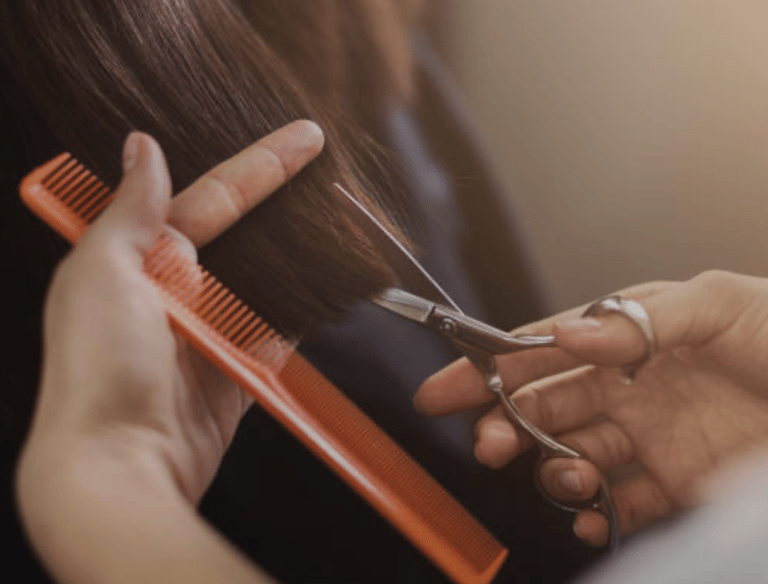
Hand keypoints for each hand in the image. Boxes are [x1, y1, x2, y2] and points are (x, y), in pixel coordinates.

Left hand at [18, 120, 322, 509]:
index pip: (215, 197)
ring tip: (341, 226)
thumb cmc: (97, 370)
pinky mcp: (237, 373)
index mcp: (143, 259)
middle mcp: (177, 291)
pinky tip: (330, 290)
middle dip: (287, 204)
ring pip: (267, 281)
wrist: (120, 464)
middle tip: (332, 173)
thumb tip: (142, 147)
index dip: (262, 165)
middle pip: (246, 235)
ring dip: (300, 257)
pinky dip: (304, 314)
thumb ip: (130, 210)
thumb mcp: (102, 273)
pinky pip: (280, 333)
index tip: (306, 138)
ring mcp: (211, 333)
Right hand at [415, 272, 767, 545]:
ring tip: (569, 478)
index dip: (487, 369)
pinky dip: (600, 516)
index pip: (541, 351)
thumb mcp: (717, 305)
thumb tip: (565, 333)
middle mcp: (628, 388)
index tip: (442, 390)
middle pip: (545, 409)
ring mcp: (651, 438)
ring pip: (574, 458)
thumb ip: (638, 320)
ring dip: (555, 471)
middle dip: (507, 425)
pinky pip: (624, 505)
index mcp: (627, 338)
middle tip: (492, 444)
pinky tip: (596, 516)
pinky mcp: (679, 484)